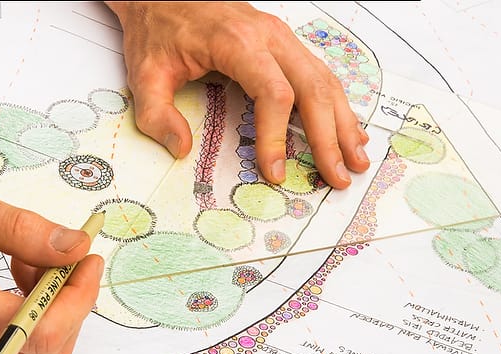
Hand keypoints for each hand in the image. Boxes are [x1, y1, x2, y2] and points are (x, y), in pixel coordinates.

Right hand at [0, 166, 102, 353]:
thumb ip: (21, 229)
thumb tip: (74, 247)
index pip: (39, 326)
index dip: (78, 296)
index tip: (88, 259)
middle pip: (44, 352)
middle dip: (68, 304)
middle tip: (60, 257)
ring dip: (47, 315)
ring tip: (26, 266)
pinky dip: (23, 327)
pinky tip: (9, 287)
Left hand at [106, 1, 369, 188]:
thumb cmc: (158, 30)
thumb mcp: (145, 74)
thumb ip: (156, 114)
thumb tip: (180, 148)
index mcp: (237, 43)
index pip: (274, 94)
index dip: (277, 137)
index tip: (275, 172)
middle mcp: (269, 36)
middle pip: (313, 89)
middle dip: (328, 137)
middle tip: (339, 176)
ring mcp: (280, 37)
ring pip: (324, 80)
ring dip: (342, 123)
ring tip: (355, 159)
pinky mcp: (282, 43)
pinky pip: (317, 74)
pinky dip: (335, 104)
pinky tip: (345, 129)